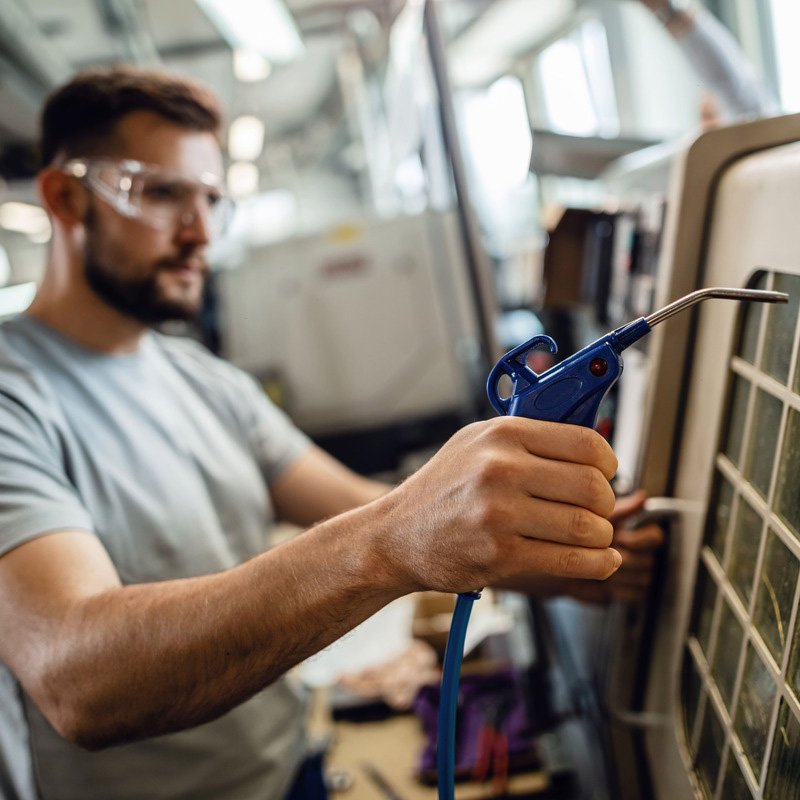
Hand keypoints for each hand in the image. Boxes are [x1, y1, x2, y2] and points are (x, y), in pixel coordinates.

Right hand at [373, 417, 621, 594]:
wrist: (395, 536)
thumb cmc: (440, 490)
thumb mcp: (475, 444)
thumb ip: (526, 440)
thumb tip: (586, 447)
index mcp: (502, 435)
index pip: (586, 443)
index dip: (608, 463)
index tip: (606, 474)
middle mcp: (501, 469)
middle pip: (592, 486)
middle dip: (605, 504)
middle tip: (597, 510)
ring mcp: (500, 513)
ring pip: (586, 526)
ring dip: (600, 535)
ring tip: (592, 536)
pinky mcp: (500, 554)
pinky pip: (570, 560)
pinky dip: (597, 562)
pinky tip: (601, 559)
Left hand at [569, 490, 664, 603]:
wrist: (562, 563)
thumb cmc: (581, 536)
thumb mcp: (599, 518)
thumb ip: (622, 509)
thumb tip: (643, 496)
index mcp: (640, 533)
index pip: (656, 536)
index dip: (640, 539)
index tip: (621, 538)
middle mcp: (645, 554)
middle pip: (648, 559)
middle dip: (624, 557)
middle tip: (605, 553)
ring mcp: (640, 575)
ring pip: (642, 578)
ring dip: (618, 573)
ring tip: (601, 565)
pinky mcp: (632, 593)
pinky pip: (633, 594)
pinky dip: (616, 589)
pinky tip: (603, 582)